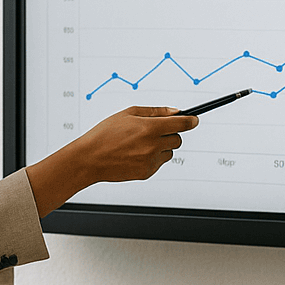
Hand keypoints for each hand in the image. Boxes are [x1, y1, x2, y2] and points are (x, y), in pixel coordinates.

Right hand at [75, 106, 198, 182]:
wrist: (90, 158)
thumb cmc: (105, 134)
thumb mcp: (128, 114)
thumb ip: (155, 112)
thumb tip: (175, 112)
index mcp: (149, 128)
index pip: (181, 124)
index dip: (190, 121)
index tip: (194, 120)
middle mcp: (153, 145)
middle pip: (177, 139)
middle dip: (170, 134)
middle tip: (154, 132)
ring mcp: (150, 161)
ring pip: (169, 153)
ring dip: (161, 148)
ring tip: (140, 144)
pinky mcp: (146, 172)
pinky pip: (158, 163)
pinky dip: (152, 158)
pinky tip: (135, 154)